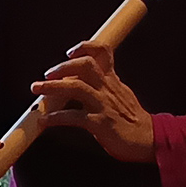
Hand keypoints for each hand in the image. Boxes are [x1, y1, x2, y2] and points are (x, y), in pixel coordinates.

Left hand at [31, 42, 154, 162]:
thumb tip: (76, 78)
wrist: (149, 140)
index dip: (86, 46)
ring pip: (77, 87)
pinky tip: (44, 120)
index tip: (70, 52)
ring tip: (36, 88)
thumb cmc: (131, 119)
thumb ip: (101, 84)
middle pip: (86, 65)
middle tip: (46, 74)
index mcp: (112, 81)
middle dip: (63, 67)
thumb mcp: (119, 94)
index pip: (104, 52)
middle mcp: (107, 89)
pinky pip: (74, 117)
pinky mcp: (100, 123)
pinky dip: (56, 117)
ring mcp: (103, 105)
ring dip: (52, 87)